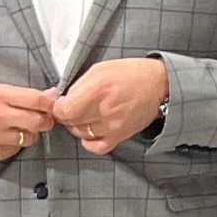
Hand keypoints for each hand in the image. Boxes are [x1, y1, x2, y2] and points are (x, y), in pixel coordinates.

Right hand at [0, 81, 64, 162]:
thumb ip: (22, 94)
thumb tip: (51, 95)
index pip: (37, 99)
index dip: (51, 103)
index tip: (53, 104)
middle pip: (39, 121)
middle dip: (45, 120)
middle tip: (41, 118)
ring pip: (31, 138)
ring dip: (30, 133)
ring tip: (17, 126)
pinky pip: (16, 149)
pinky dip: (16, 143)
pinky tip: (5, 136)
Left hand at [53, 55, 171, 153]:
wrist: (159, 84)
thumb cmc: (129, 73)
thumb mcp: (100, 69)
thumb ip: (77, 84)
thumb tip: (57, 97)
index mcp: (98, 90)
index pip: (64, 110)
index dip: (58, 107)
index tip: (62, 102)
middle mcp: (105, 110)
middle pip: (70, 122)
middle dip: (67, 114)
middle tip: (74, 106)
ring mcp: (113, 125)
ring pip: (81, 133)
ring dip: (78, 125)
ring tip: (85, 114)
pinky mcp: (121, 135)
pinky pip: (96, 147)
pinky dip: (89, 141)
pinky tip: (91, 131)